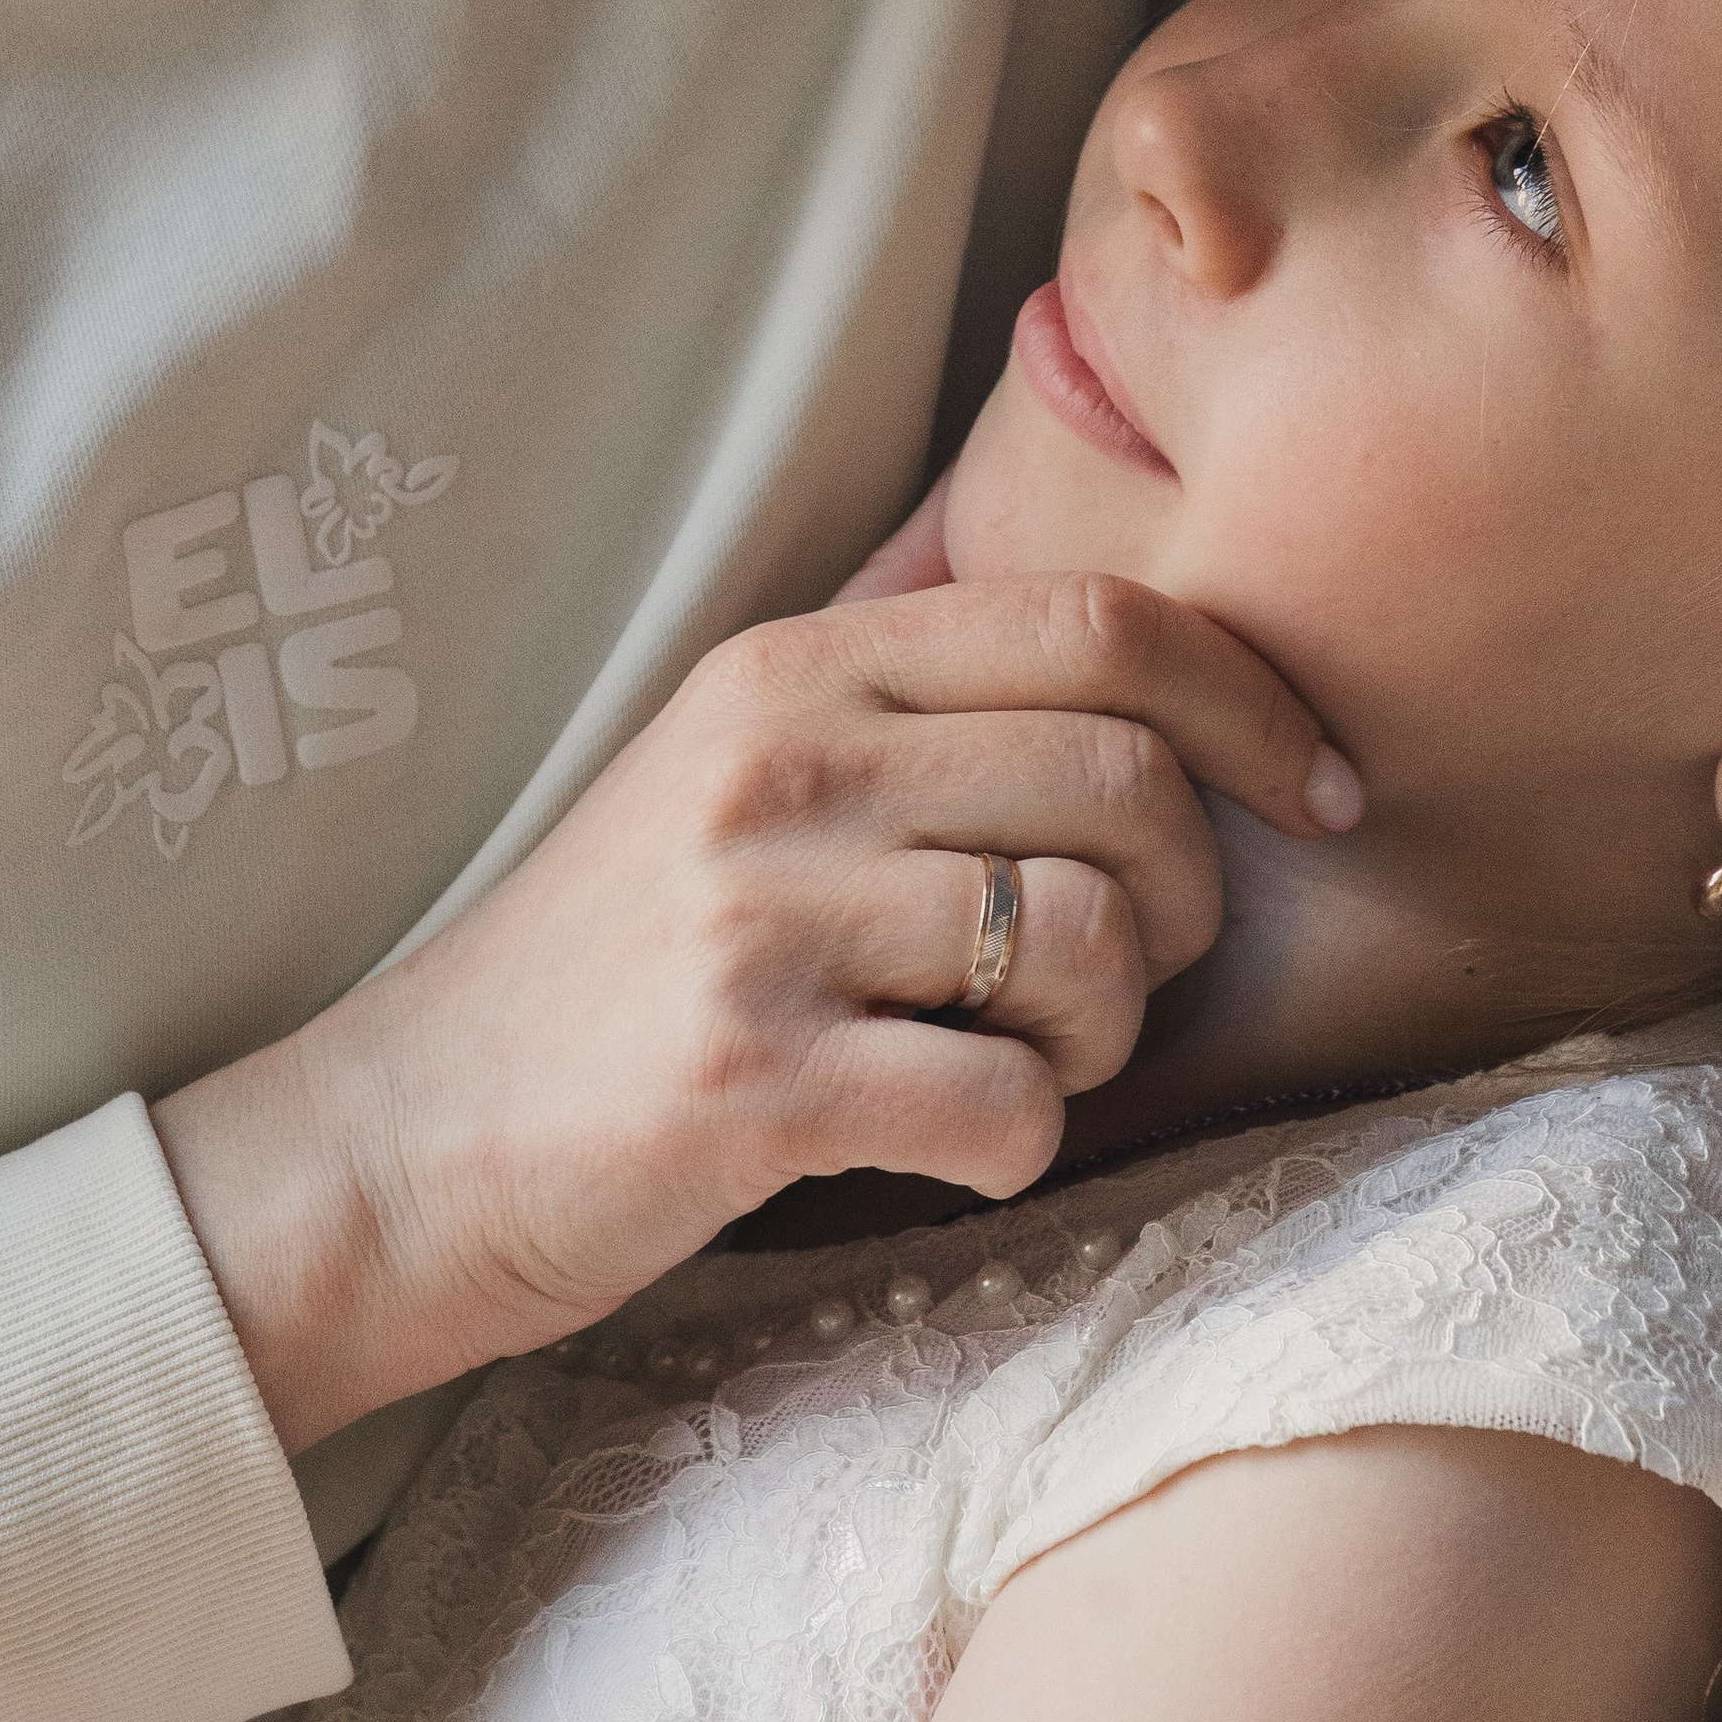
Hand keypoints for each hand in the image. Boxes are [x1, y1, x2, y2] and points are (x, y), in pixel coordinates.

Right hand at [155, 568, 1338, 1450]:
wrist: (399, 1142)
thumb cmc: (609, 961)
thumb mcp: (730, 755)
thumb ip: (896, 668)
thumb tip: (1085, 579)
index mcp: (797, 664)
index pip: (1102, 623)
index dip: (1256, 703)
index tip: (1322, 790)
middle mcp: (781, 759)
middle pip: (1128, 780)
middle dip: (1194, 895)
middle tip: (1138, 970)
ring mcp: (760, 915)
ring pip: (1087, 940)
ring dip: (1107, 1033)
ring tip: (1029, 1057)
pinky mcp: (748, 1078)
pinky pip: (1009, 1102)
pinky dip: (1027, 1140)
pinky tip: (960, 1139)